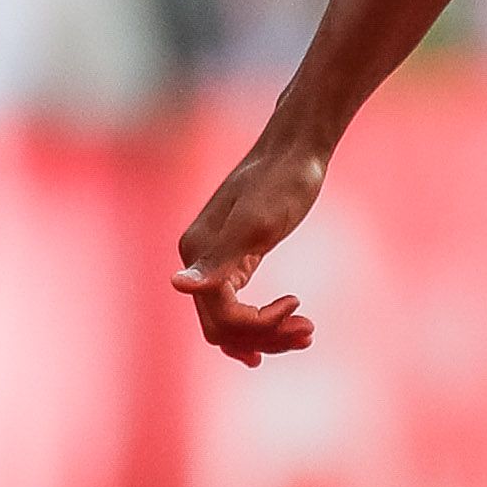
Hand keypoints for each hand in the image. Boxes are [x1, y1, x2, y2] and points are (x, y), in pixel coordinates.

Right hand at [173, 136, 325, 363]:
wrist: (295, 150)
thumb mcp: (257, 222)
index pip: (222, 318)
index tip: (297, 301)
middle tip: (309, 331)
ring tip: (308, 332)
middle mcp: (198, 260)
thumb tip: (177, 285)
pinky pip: (237, 307)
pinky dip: (263, 322)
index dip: (260, 324)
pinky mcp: (233, 259)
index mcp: (198, 252)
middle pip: (224, 328)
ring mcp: (214, 261)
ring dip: (269, 335)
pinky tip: (290, 323)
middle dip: (266, 336)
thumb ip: (219, 257)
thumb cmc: (283, 181)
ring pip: (232, 323)